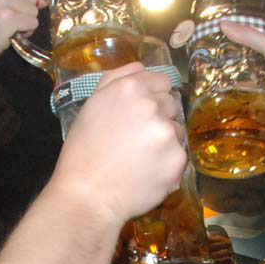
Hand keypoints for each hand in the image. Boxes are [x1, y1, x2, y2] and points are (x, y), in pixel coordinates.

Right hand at [0, 0, 43, 66]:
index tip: (11, 8)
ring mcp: (1, 0)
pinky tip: (10, 34)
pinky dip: (25, 32)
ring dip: (25, 22)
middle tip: (7, 20)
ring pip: (33, 10)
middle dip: (25, 11)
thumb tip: (43, 1)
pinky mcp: (7, 17)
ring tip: (7, 27)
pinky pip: (32, 23)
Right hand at [50, 64, 186, 225]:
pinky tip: (146, 173)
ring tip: (139, 159)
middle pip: (172, 104)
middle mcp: (152, 105)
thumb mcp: (91, 106)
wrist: (88, 196)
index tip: (140, 115)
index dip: (152, 98)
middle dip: (159, 118)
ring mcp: (167, 132)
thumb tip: (142, 67)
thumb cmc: (83, 153)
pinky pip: (180, 156)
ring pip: (177, 130)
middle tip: (135, 141)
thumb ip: (116, 79)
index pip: (162, 81)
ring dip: (165, 142)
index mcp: (130, 88)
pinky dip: (168, 165)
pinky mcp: (177, 159)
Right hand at [220, 21, 264, 135]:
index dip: (245, 47)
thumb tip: (225, 24)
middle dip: (240, 71)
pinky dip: (247, 109)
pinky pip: (258, 109)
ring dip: (242, 91)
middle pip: (257, 71)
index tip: (225, 49)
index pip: (262, 48)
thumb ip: (251, 37)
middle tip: (219, 73)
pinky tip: (234, 109)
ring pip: (256, 91)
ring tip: (221, 92)